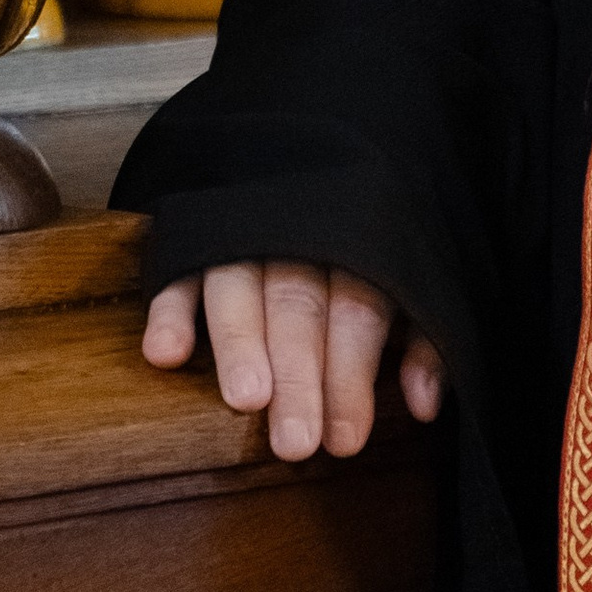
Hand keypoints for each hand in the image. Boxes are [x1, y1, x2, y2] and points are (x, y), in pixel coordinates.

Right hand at [142, 260, 446, 458]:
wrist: (326, 150)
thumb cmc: (380, 243)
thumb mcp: (418, 280)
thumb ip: (424, 340)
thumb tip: (424, 405)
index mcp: (363, 241)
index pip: (356, 310)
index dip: (351, 376)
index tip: (345, 440)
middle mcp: (301, 233)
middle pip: (298, 304)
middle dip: (297, 375)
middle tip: (295, 441)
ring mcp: (244, 230)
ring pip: (239, 285)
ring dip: (239, 342)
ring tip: (244, 399)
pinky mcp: (198, 235)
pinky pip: (179, 268)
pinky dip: (169, 308)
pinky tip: (166, 353)